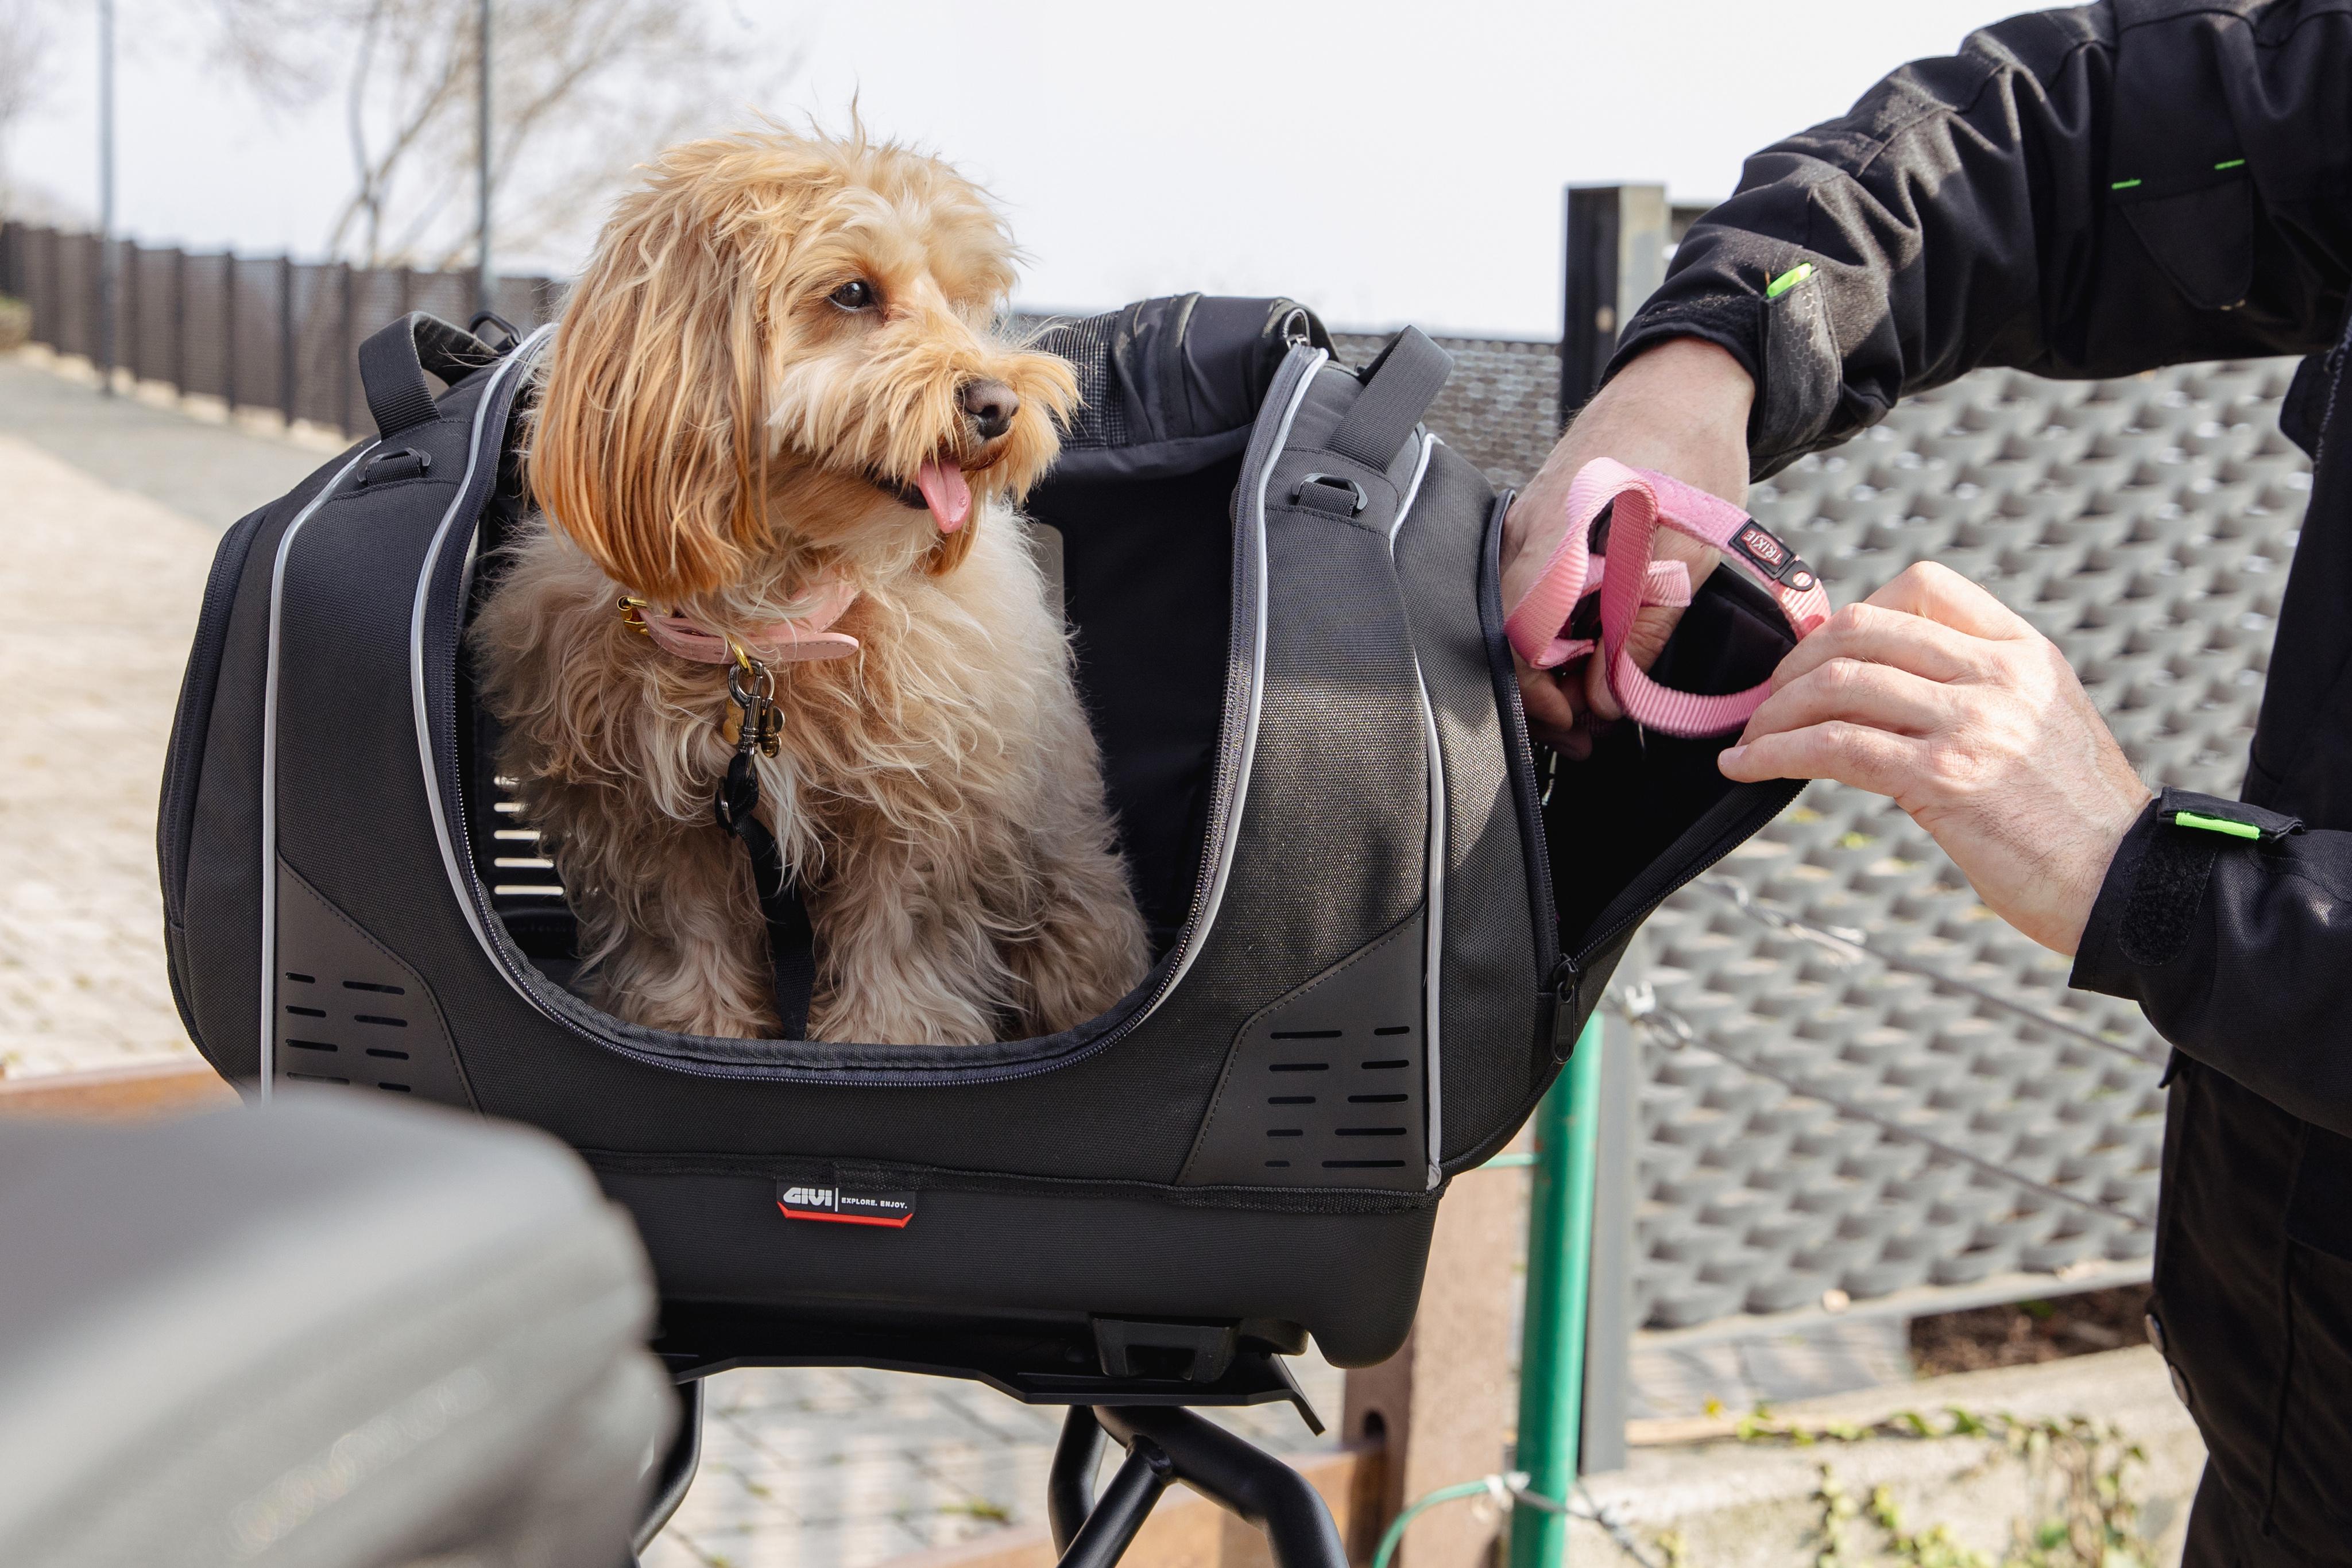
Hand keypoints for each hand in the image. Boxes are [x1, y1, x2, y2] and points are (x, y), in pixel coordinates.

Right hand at [1502, 338, 1753, 756]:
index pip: (1517, 637)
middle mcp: (1527, 530)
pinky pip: (1533, 590)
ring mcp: (1531, 524)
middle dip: (1543, 695)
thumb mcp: (1688, 550)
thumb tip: (1611, 698)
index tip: (1575, 724)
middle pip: (1510, 635)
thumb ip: (1646, 628)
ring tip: (1592, 701)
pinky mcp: (1545, 520)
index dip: (1538, 693)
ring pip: (1520, 617)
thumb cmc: (1690, 449)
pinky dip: (1555, 631)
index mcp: (1555, 536)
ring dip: (1550, 667)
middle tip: (1588, 733)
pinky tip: (1587, 649)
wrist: (1687, 380)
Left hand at [1718, 562, 2153, 955]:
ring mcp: (1973, 723)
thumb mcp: (2041, 723)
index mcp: (2024, 652)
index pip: (1923, 587)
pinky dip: (1775, 754)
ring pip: (1837, 683)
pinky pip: (1835, 747)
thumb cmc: (2077, 819)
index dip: (1852, 613)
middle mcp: (1999, 675)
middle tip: (1768, 701)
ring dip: (1774, 712)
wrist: (2130, 885)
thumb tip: (1879, 686)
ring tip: (1753, 738)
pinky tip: (1748, 767)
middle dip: (1795, 663)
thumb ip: (1975, 691)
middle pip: (1861, 628)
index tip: (1820, 655)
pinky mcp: (1944, 779)